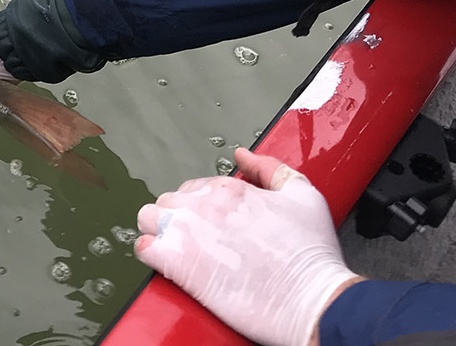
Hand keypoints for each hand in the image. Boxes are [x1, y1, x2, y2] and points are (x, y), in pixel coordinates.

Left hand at [134, 147, 362, 345]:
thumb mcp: (302, 195)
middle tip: (200, 240)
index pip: (195, 187)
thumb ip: (270, 169)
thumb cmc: (311, 254)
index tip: (215, 225)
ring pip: (148, 218)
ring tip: (179, 249)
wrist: (312, 300)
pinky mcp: (177, 262)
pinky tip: (169, 263)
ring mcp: (187, 231)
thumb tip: (243, 155)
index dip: (203, 206)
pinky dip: (151, 253)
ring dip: (158, 230)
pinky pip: (143, 248)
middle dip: (179, 217)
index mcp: (230, 188)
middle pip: (169, 201)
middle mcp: (204, 204)